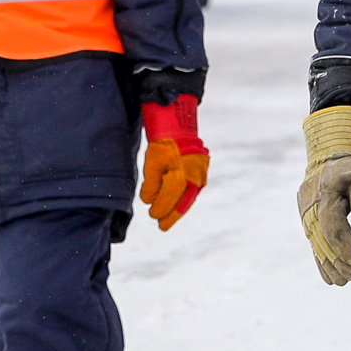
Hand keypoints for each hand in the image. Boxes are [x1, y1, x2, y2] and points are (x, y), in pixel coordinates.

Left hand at [140, 95, 210, 230]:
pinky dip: (184, 200)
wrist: (179, 126)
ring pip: (189, 198)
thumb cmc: (163, 143)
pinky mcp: (202, 172)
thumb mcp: (151, 161)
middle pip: (183, 201)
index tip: (152, 214)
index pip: (170, 194)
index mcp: (180, 169)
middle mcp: (194, 173)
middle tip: (161, 225)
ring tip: (168, 219)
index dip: (161, 206)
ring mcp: (200, 173)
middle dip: (171, 215)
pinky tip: (176, 206)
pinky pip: (193, 191)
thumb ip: (151, 182)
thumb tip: (149, 200)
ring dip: (178, 209)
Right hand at [296, 105, 350, 285]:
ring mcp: (307, 214)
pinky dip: (322, 261)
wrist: (331, 158)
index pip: (330, 222)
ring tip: (346, 282)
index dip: (342, 242)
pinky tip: (331, 278)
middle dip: (337, 260)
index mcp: (323, 191)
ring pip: (317, 244)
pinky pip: (315, 243)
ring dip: (330, 264)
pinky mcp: (310, 221)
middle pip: (321, 238)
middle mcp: (310, 206)